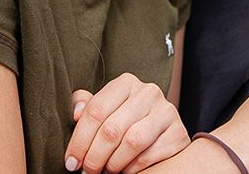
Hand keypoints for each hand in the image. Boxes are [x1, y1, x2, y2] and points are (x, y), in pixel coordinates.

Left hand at [65, 74, 189, 173]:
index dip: (79, 139)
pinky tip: (125, 169)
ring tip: (106, 170)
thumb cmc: (126, 122)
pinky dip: (132, 167)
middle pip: (111, 129)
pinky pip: (149, 155)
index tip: (71, 161)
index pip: (96, 110)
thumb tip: (76, 111)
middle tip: (87, 171)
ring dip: (113, 163)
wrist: (161, 134)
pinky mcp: (177, 133)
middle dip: (93, 156)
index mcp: (126, 83)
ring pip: (131, 142)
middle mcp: (148, 92)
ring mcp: (166, 111)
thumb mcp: (106, 111)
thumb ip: (89, 108)